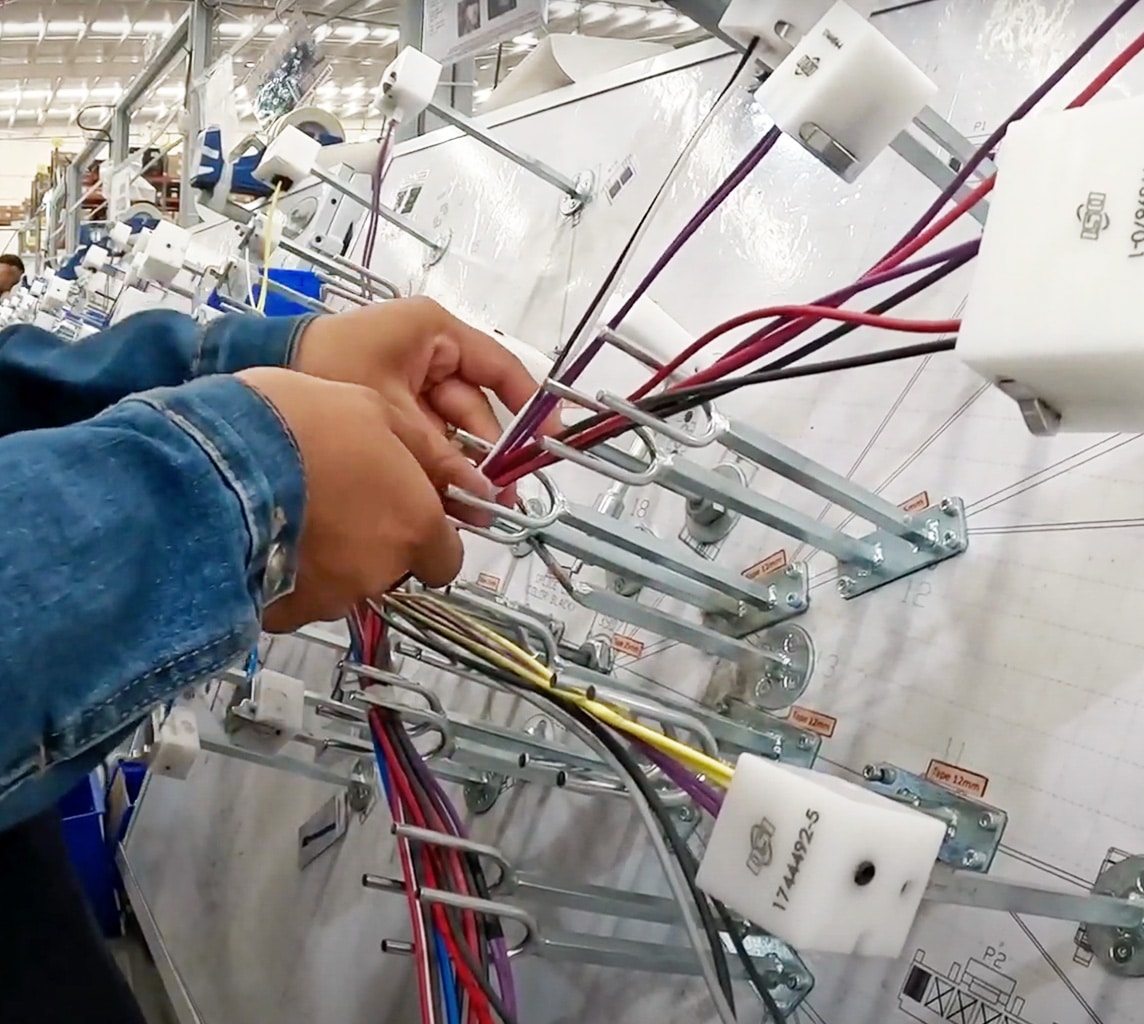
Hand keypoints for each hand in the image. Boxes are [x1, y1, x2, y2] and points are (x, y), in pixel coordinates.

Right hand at [236, 367, 480, 631]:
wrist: (213, 458)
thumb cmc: (296, 424)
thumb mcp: (375, 410)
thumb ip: (428, 457)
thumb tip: (470, 485)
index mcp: (416, 524)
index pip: (446, 559)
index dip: (427, 539)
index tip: (406, 515)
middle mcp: (382, 569)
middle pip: (393, 569)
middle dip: (374, 543)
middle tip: (340, 498)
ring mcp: (333, 596)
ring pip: (345, 585)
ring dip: (331, 559)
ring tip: (297, 512)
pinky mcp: (284, 614)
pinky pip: (297, 601)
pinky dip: (290, 579)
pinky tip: (271, 540)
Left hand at [291, 298, 556, 504]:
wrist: (258, 380)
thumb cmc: (328, 370)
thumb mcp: (396, 417)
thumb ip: (444, 460)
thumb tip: (485, 500)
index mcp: (433, 334)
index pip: (498, 367)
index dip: (529, 405)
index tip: (548, 441)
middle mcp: (424, 354)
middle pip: (472, 410)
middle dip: (486, 458)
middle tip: (499, 501)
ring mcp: (403, 381)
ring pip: (446, 430)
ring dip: (459, 470)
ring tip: (473, 511)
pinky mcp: (381, 405)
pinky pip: (419, 438)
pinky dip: (429, 467)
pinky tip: (441, 501)